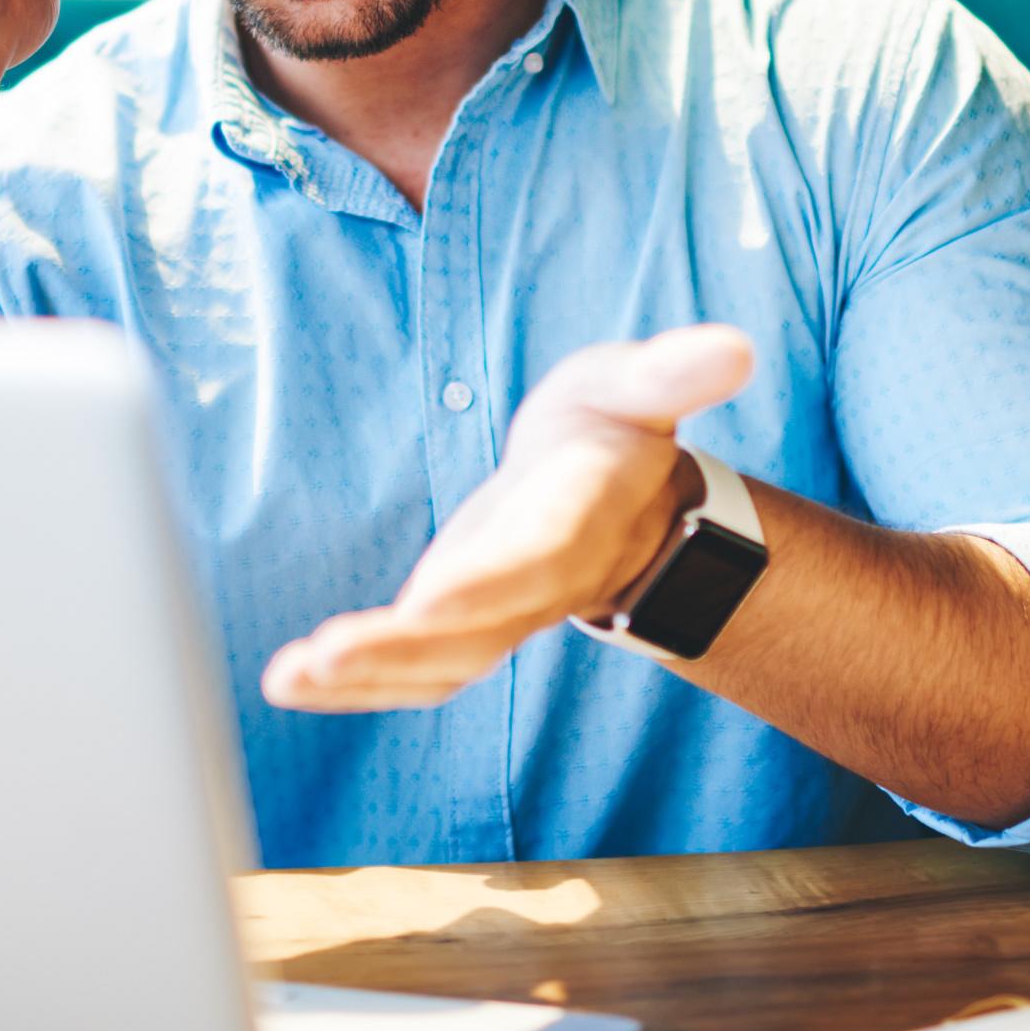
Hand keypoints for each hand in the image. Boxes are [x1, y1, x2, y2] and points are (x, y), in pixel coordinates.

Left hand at [263, 325, 756, 710]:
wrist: (628, 500)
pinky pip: (415, 669)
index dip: (491, 579)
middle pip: (477, 627)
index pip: (540, 553)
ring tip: (292, 677)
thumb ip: (676, 369)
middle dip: (402, 646)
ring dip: (367, 676)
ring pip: (440, 662)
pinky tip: (292, 682)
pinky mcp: (463, 623)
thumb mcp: (640, 383)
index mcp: (583, 515)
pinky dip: (357, 683)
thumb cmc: (618, 427)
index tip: (432, 598)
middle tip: (327, 655)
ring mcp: (502, 612)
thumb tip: (737, 347)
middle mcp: (543, 579)